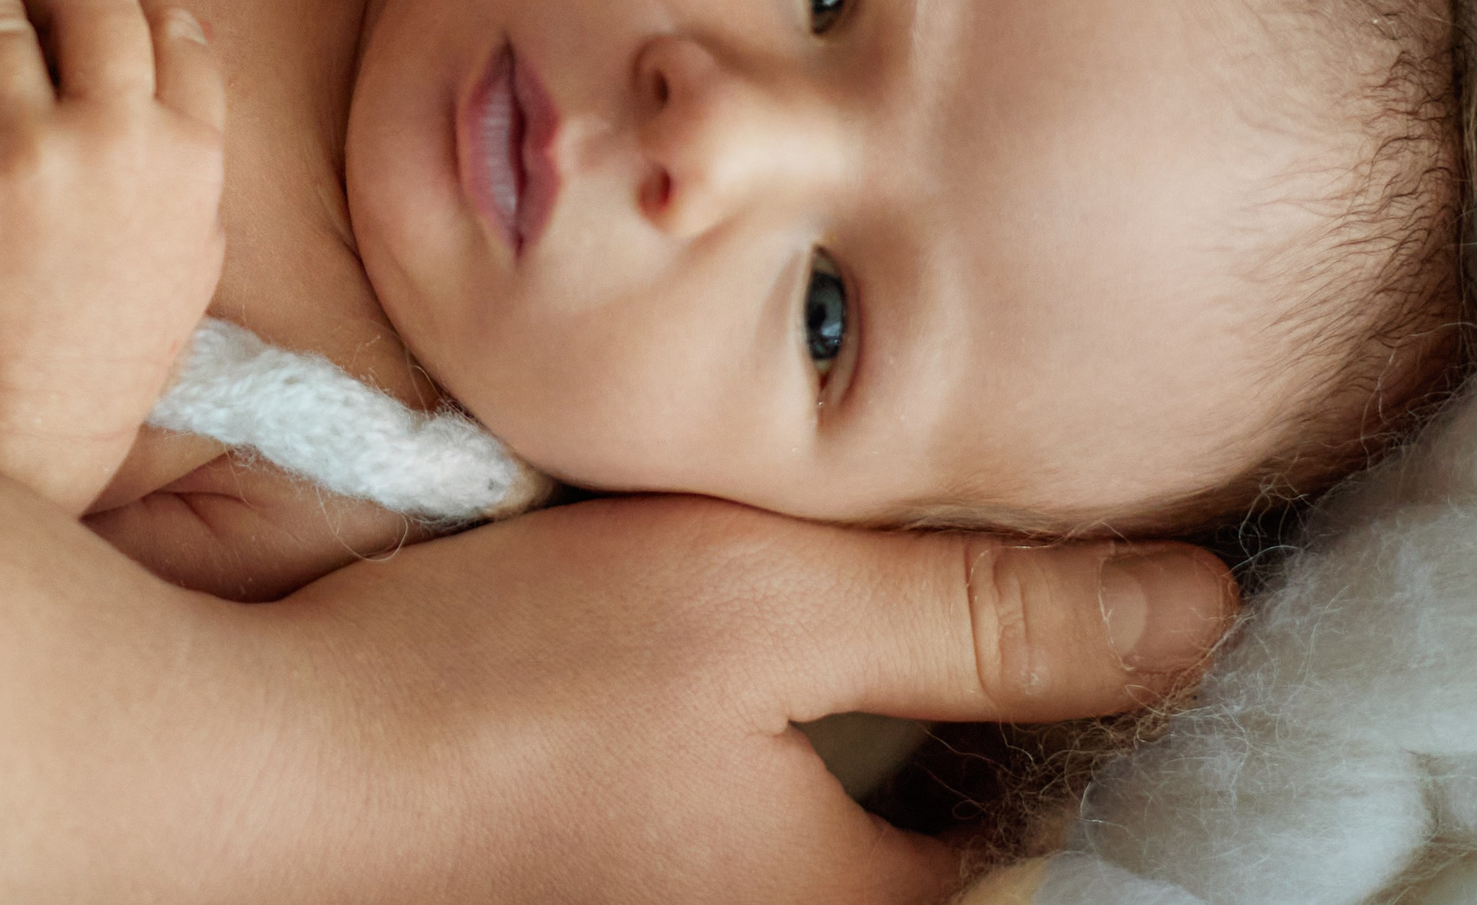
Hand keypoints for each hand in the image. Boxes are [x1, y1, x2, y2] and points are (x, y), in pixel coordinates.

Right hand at [255, 497, 1239, 903]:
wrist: (265, 773)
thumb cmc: (506, 689)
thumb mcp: (764, 607)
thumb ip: (992, 616)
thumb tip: (1211, 612)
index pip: (1101, 855)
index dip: (1156, 732)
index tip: (1189, 628)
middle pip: (1001, 867)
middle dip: (1064, 756)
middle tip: (1099, 624)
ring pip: (910, 866)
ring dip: (966, 775)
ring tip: (999, 654)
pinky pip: (824, 869)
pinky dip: (871, 795)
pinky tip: (854, 699)